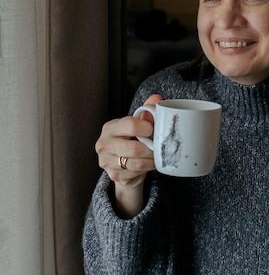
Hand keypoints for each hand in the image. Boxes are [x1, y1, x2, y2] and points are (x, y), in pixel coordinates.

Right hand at [95, 93, 162, 216]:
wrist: (122, 165)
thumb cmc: (131, 140)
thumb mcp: (137, 125)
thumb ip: (146, 111)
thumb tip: (156, 99)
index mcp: (110, 127)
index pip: (130, 125)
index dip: (147, 128)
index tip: (153, 131)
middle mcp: (104, 144)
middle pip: (134, 148)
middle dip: (151, 149)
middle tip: (159, 148)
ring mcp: (106, 161)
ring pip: (136, 163)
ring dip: (151, 161)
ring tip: (157, 157)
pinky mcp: (113, 175)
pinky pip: (135, 173)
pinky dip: (146, 169)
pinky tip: (149, 165)